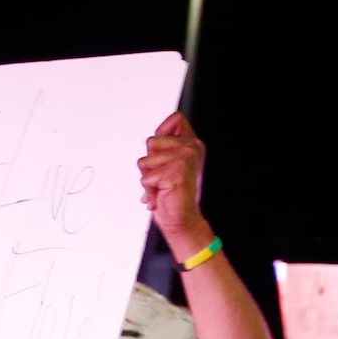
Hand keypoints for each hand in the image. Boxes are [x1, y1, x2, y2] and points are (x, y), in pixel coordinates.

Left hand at [139, 112, 210, 254]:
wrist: (182, 220)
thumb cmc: (173, 195)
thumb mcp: (168, 166)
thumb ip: (163, 149)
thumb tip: (151, 140)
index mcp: (192, 143)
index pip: (175, 118)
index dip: (161, 133)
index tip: (163, 155)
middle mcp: (192, 147)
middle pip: (151, 141)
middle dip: (149, 163)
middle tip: (162, 178)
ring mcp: (185, 158)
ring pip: (145, 161)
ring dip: (148, 178)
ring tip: (162, 187)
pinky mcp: (176, 172)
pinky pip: (146, 177)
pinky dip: (148, 190)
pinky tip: (162, 195)